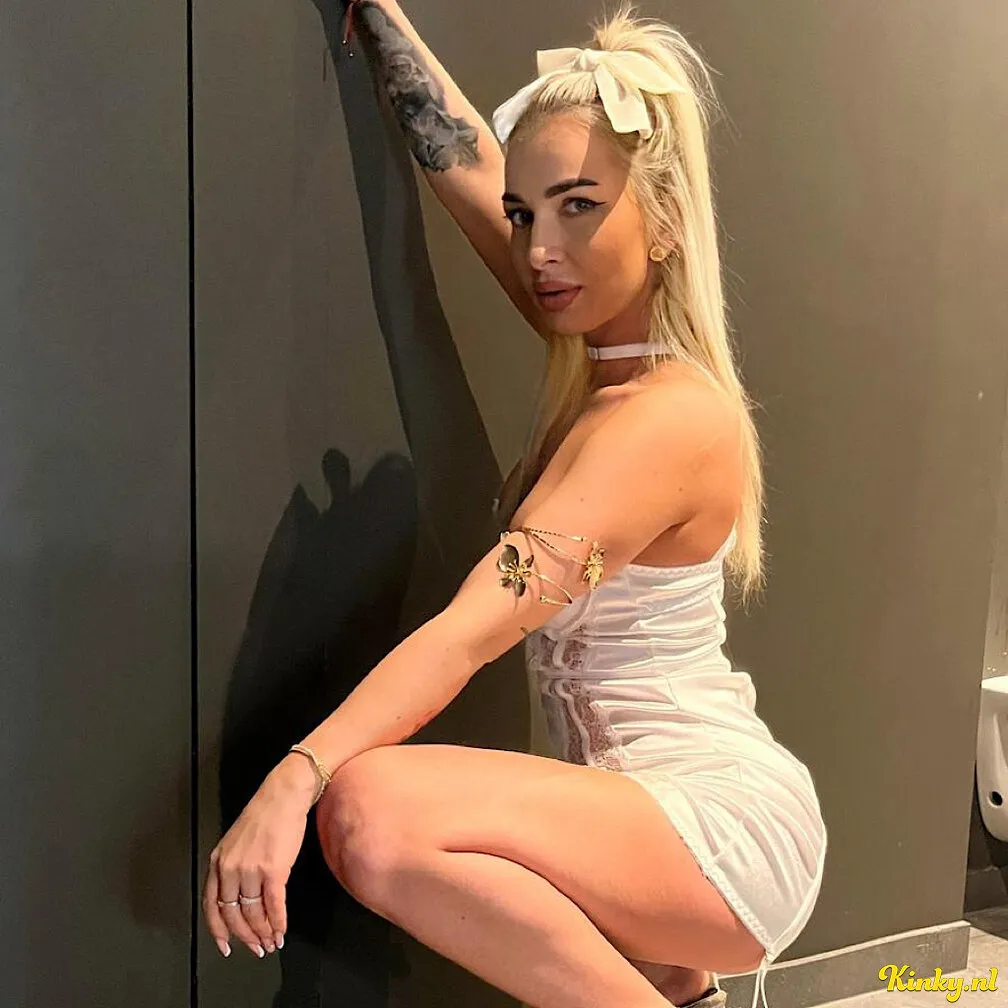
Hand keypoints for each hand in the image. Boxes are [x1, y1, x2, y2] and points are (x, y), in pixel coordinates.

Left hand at [202, 754, 318, 957]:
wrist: (285, 794)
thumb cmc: (266, 813)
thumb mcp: (238, 841)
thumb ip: (235, 867)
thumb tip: (242, 896)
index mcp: (219, 861)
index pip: (212, 907)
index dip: (219, 931)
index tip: (227, 946)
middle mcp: (230, 868)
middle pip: (233, 915)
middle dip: (246, 937)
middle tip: (257, 948)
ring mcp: (251, 870)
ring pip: (254, 914)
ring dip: (265, 932)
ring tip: (273, 942)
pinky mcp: (273, 869)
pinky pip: (274, 905)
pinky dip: (279, 922)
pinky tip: (282, 930)